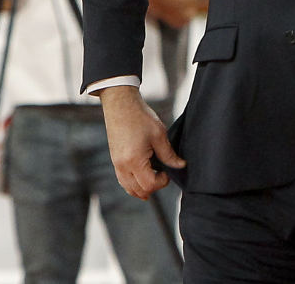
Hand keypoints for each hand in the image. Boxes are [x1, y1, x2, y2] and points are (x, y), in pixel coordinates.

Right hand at [97, 85, 184, 199]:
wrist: (120, 104)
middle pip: (138, 190)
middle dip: (153, 188)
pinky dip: (133, 182)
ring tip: (153, 177)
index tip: (167, 172)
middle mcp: (122, 165)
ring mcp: (116, 163)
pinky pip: (122, 179)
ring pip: (128, 187)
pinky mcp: (114, 159)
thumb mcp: (159, 135)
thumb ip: (169, 154)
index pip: (149, 185)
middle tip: (162, 175)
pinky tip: (142, 175)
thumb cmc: (139, 116)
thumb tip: (180, 165)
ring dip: (141, 188)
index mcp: (134, 160)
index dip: (162, 182)